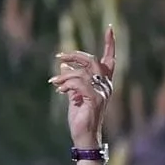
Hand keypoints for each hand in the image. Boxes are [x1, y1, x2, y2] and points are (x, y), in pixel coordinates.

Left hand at [50, 26, 116, 147]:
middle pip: (92, 60)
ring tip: (54, 83)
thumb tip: (63, 67)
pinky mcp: (95, 99)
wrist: (83, 136)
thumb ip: (71, 82)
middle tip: (59, 57)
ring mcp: (102, 92)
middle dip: (74, 56)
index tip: (110, 28)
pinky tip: (59, 90)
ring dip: (65, 76)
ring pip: (83, 72)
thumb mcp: (74, 96)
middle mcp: (106, 85)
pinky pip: (79, 84)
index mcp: (103, 82)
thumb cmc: (80, 118)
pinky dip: (67, 84)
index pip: (110, 59)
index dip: (110, 44)